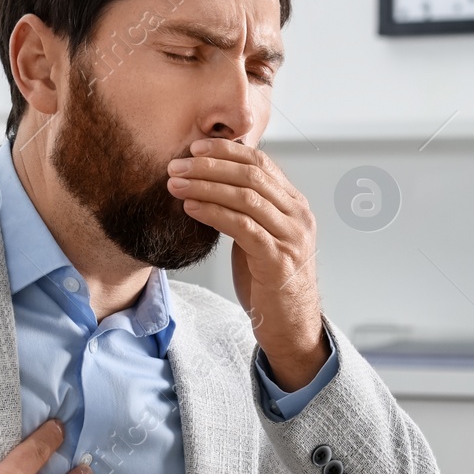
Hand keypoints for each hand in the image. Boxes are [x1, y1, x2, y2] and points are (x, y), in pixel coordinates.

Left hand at [165, 139, 326, 389]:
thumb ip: (247, 210)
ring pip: (246, 197)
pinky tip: (190, 208)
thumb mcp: (261, 237)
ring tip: (175, 184)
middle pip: (251, 175)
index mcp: (295, 205)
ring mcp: (291, 237)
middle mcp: (298, 216)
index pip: (261, 163)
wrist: (290, 325)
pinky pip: (241, 226)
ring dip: (205, 186)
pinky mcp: (277, 259)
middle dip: (209, 166)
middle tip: (176, 164)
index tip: (194, 148)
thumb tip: (212, 184)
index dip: (226, 151)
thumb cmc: (269, 282)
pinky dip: (213, 212)